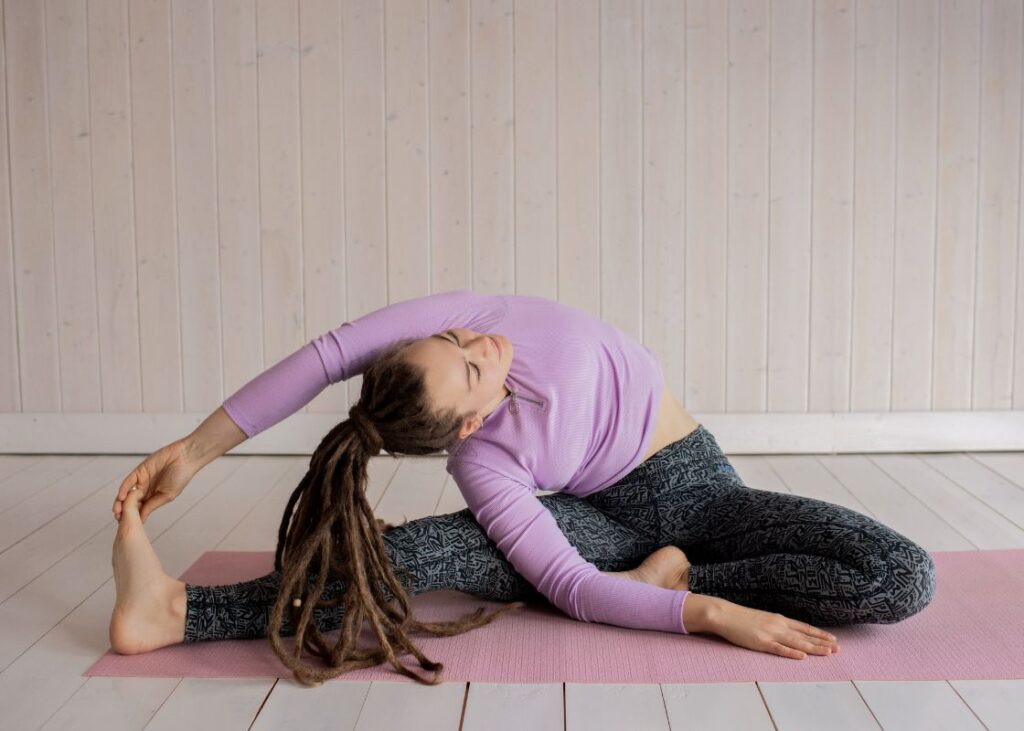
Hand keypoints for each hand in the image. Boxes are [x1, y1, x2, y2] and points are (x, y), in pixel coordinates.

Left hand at [113, 439, 198, 523]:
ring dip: (120, 502)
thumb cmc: (181, 477)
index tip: (126, 526)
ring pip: (126, 493)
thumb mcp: (167, 495)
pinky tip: (121, 498)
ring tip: (117, 511)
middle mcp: (145, 489)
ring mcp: (141, 480)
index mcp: (153, 497)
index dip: (132, 517)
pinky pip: (128, 482)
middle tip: (118, 519)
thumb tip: (141, 519)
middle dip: (123, 511)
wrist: (185, 458)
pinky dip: (123, 489)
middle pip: (130, 502)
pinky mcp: (139, 471)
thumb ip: (152, 505)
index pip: (139, 509)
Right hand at [708, 598, 840, 659]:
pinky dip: (792, 653)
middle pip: (804, 635)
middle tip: (838, 649)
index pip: (804, 627)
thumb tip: (785, 631)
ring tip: (828, 653)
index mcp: (779, 619)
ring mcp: (770, 634)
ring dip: (814, 648)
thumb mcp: (762, 618)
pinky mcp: (761, 642)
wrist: (724, 614)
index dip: (819, 634)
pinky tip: (802, 656)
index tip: (832, 639)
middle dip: (822, 642)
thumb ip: (774, 624)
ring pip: (797, 642)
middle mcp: (778, 625)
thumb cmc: (740, 617)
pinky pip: (779, 649)